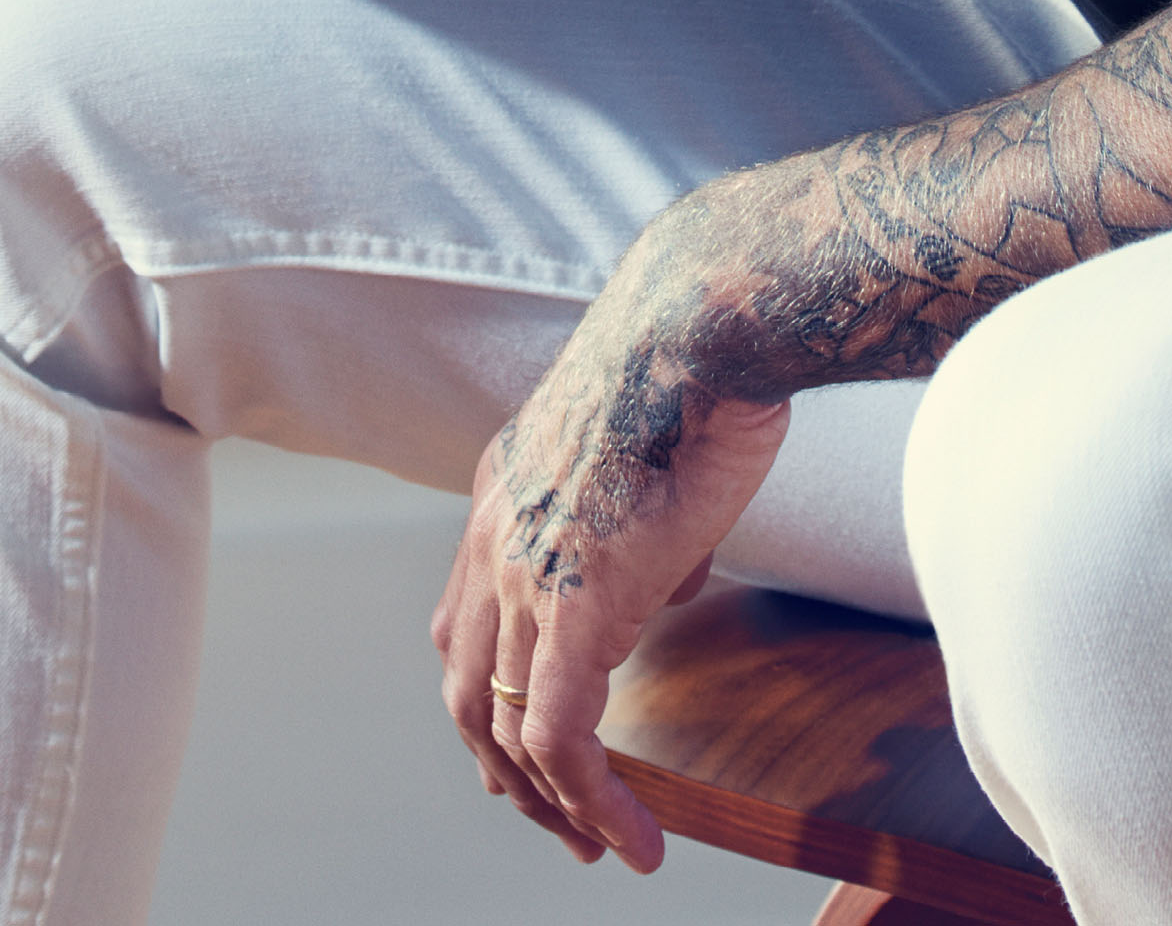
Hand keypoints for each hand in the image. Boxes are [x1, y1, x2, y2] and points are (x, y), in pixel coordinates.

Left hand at [431, 315, 790, 866]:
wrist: (702, 323)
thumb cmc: (701, 358)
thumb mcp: (652, 444)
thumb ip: (641, 517)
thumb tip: (668, 577)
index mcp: (505, 487)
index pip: (471, 619)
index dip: (497, 690)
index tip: (538, 740)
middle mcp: (494, 533)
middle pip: (469, 686)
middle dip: (505, 767)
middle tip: (553, 815)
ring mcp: (523, 575)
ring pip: (505, 729)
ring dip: (550, 802)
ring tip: (598, 847)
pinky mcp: (573, 611)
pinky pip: (563, 739)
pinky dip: (593, 804)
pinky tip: (633, 842)